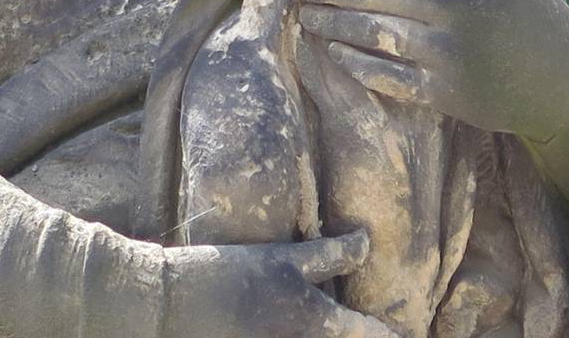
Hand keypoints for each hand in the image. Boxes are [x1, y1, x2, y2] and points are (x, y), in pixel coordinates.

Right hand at [158, 230, 389, 337]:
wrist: (164, 302)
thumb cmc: (224, 272)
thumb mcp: (280, 258)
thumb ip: (328, 254)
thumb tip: (367, 240)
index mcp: (311, 318)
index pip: (363, 334)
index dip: (386, 336)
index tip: (404, 335)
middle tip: (386, 334)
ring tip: (320, 333)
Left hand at [290, 0, 568, 155]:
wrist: (564, 79)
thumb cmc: (526, 9)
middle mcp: (458, 7)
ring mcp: (450, 53)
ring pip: (375, 34)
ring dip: (332, 24)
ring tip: (306, 15)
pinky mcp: (446, 93)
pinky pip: (388, 77)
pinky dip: (356, 64)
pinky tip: (335, 53)